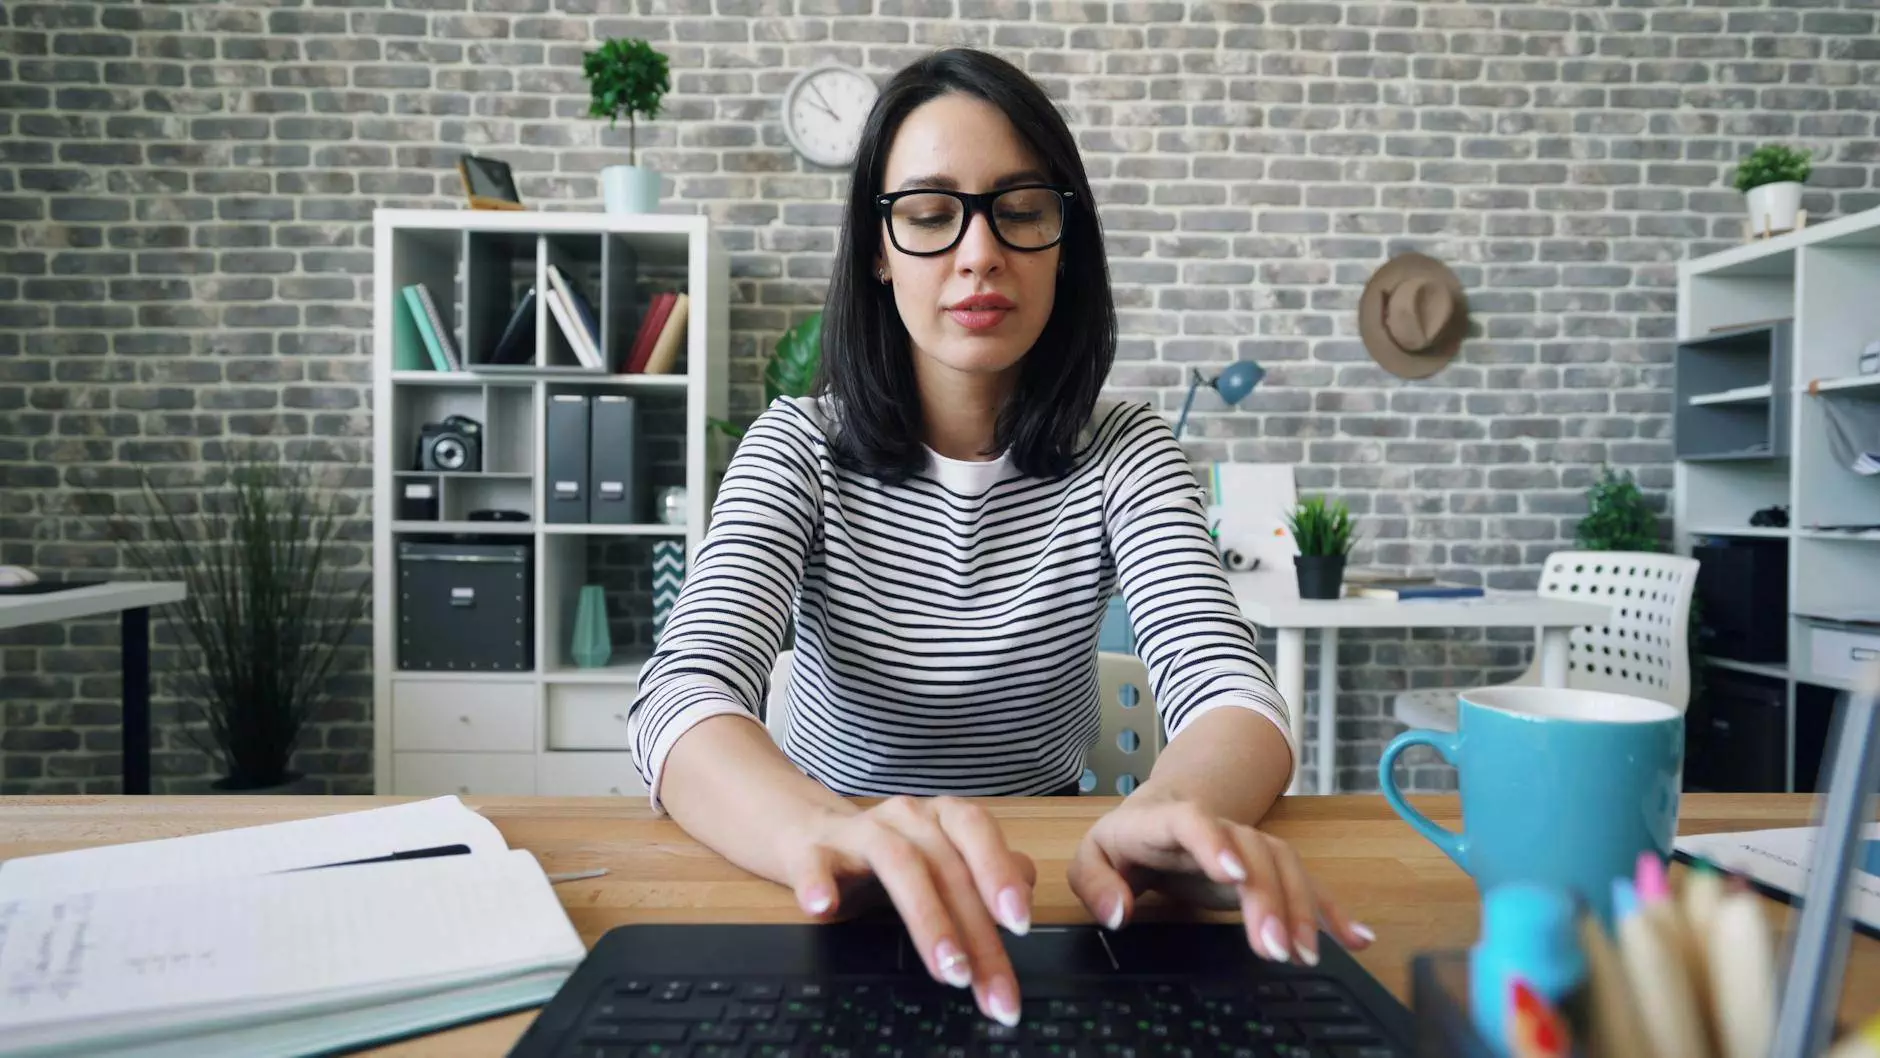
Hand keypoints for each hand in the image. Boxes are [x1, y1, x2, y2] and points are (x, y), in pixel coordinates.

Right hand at [780, 796, 1036, 1025]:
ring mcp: (859, 831)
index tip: (1021, 924)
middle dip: (971, 929)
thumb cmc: (890, 859)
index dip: (1000, 874)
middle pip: (945, 865)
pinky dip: (819, 884)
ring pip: (898, 863)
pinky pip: (815, 863)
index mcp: (943, 817)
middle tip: (985, 981)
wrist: (810, 836)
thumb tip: (1024, 898)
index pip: (978, 835)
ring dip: (927, 919)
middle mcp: (907, 816)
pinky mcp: (813, 850)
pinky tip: (823, 908)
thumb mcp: (942, 865)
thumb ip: (985, 878)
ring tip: (947, 971)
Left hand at [1067, 798, 1374, 965]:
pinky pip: (1303, 883)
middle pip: (1252, 850)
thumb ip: (1095, 884)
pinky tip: (1355, 938)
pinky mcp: (1266, 867)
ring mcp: (1246, 844)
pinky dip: (1330, 911)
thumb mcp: (1091, 858)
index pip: (1191, 821)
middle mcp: (1216, 828)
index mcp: (1165, 820)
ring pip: (1283, 865)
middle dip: (1268, 897)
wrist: (1160, 814)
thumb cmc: (1126, 842)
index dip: (1215, 842)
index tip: (1235, 874)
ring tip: (1304, 955)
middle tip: (1276, 946)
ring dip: (1300, 909)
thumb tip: (1118, 913)